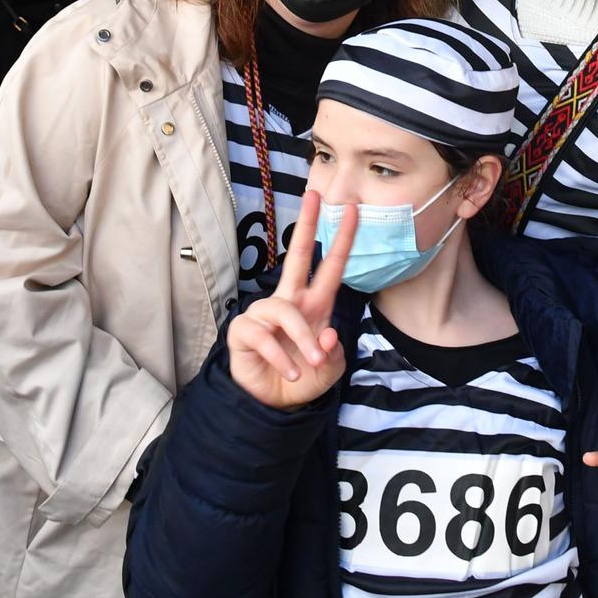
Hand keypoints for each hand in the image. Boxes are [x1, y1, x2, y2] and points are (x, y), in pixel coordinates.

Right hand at [227, 190, 356, 407]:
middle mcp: (290, 302)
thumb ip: (333, 353)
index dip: (343, 240)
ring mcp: (265, 314)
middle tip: (315, 195)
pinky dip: (280, 357)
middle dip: (307, 224)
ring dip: (302, 338)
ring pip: (285, 311)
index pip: (330, 266)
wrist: (274, 403)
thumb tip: (327, 335)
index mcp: (315, 305)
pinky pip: (263, 335)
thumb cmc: (302, 377)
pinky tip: (290, 374)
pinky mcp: (244, 331)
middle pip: (297, 255)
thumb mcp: (329, 370)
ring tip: (312, 362)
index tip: (354, 210)